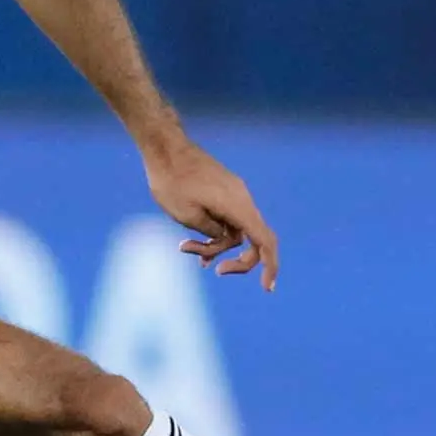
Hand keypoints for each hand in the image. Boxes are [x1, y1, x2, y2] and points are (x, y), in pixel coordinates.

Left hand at [145, 138, 277, 289]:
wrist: (164, 148)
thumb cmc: (172, 180)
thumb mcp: (188, 216)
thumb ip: (212, 234)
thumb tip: (225, 240)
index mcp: (238, 207)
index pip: (265, 241)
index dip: (270, 266)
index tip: (266, 288)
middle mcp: (242, 200)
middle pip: (252, 240)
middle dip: (235, 259)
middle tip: (210, 268)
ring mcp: (234, 195)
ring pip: (234, 231)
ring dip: (213, 245)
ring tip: (183, 247)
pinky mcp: (223, 193)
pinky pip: (226, 220)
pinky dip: (213, 234)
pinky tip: (191, 243)